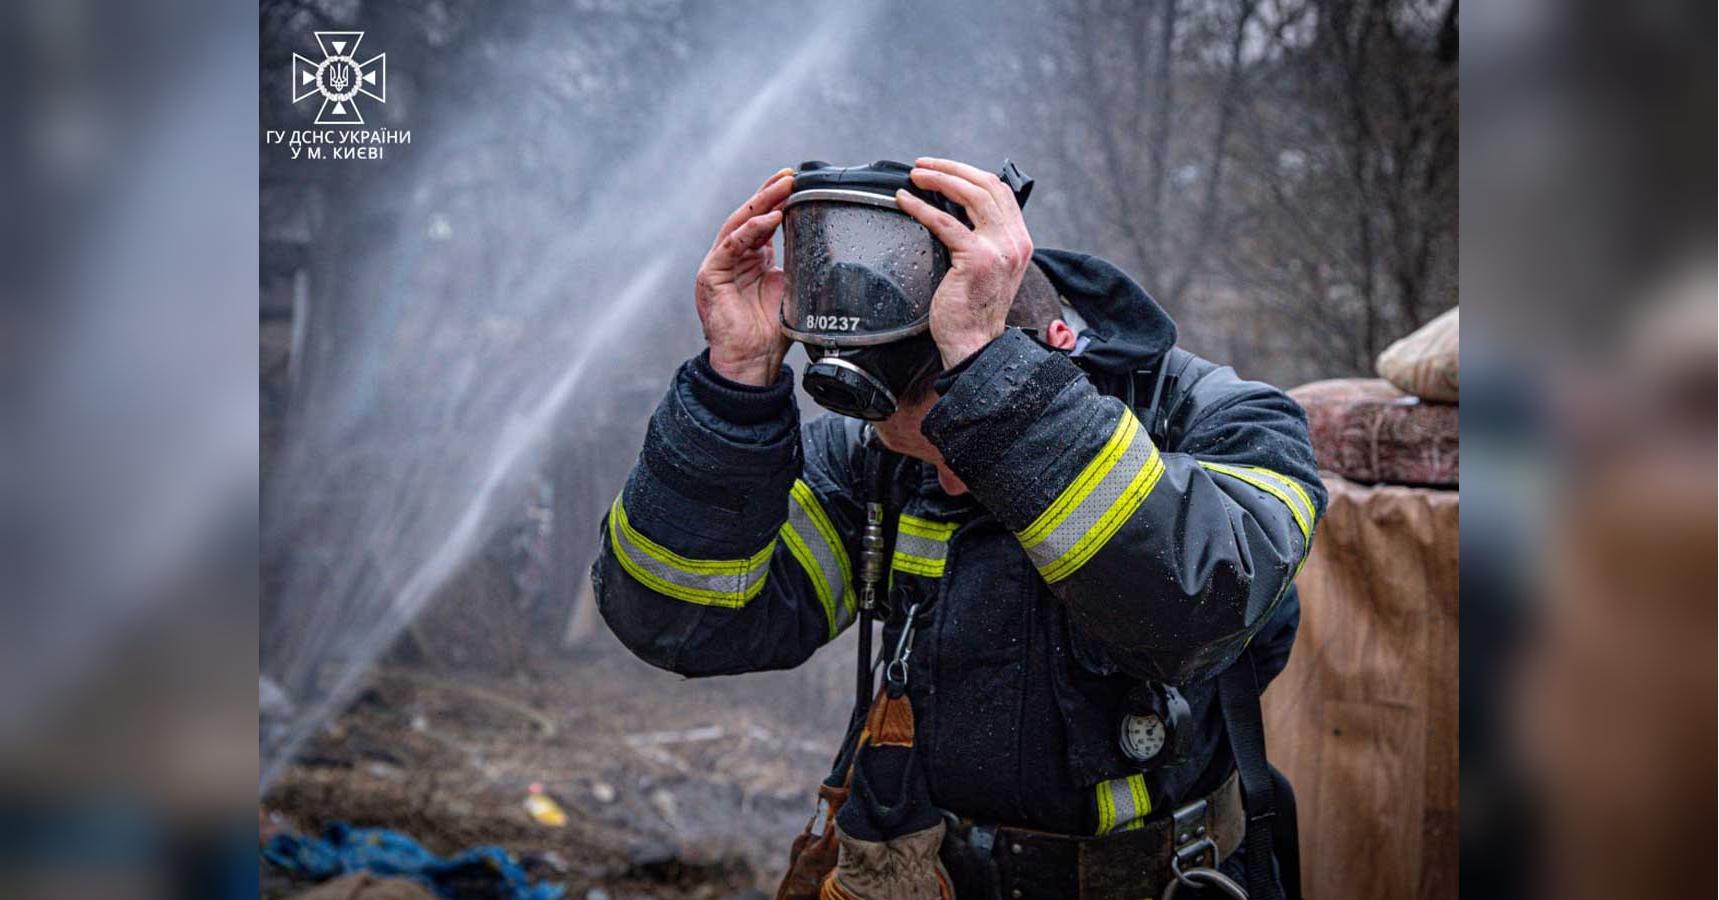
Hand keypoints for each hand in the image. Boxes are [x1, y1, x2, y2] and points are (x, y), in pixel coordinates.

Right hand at [695, 168, 794, 385]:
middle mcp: (733, 257)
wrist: (753, 362)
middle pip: (750, 216)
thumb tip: (825, 240)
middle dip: (770, 193)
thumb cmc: (770, 333)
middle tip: (790, 176)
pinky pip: (731, 245)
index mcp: (751, 258)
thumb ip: (799, 263)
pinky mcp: (711, 275)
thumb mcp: (792, 288)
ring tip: (782, 188)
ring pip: (739, 224)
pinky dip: (751, 230)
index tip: (797, 181)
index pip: (763, 220)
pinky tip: (770, 219)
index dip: (778, 199)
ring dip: (762, 204)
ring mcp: (720, 264)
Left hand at [896, 157, 1033, 367]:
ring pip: (970, 194)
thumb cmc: (974, 312)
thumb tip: (953, 213)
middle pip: (986, 184)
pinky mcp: (976, 259)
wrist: (975, 344)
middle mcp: (1014, 241)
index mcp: (1019, 241)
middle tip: (923, 165)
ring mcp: (998, 249)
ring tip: (916, 176)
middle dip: (951, 168)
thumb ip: (982, 241)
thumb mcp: (988, 270)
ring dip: (939, 179)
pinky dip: (922, 207)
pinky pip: (944, 222)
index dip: (969, 173)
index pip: (999, 191)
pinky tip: (905, 202)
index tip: (944, 169)